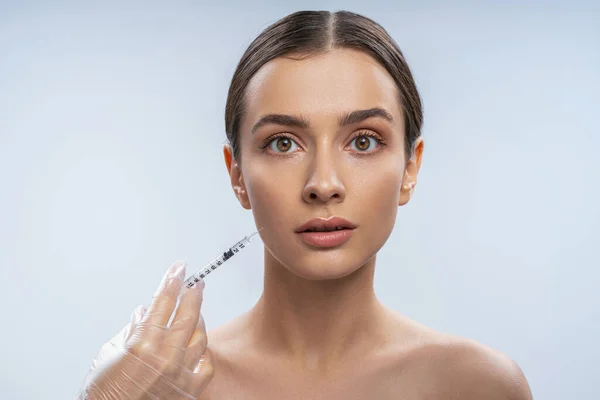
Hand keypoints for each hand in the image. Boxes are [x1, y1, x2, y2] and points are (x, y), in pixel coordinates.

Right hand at [77, 261, 213, 398]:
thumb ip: (131, 330)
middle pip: (188, 314)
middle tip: (196, 283)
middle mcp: (165, 355)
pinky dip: (202, 351)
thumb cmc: (105, 393)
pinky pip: (206, 362)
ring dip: (198, 322)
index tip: (179, 268)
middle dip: (193, 294)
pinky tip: (198, 346)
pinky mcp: (190, 389)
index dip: (172, 281)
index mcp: (143, 343)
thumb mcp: (110, 354)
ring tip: (195, 314)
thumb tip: (144, 312)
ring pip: (200, 336)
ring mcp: (181, 372)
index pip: (163, 301)